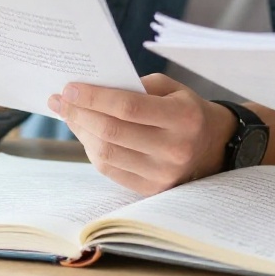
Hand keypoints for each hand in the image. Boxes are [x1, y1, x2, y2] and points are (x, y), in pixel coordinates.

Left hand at [48, 73, 235, 194]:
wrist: (214, 147)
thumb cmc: (187, 110)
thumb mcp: (173, 89)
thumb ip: (138, 86)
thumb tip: (94, 88)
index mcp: (183, 116)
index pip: (128, 107)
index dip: (95, 97)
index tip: (70, 88)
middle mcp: (173, 148)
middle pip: (112, 131)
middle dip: (80, 113)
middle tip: (60, 100)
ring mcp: (162, 173)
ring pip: (106, 153)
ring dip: (81, 132)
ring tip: (70, 115)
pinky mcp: (151, 189)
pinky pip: (110, 170)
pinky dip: (92, 150)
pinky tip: (86, 133)